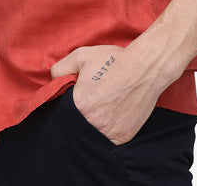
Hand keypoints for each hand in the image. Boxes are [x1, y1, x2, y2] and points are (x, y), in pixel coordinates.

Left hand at [51, 43, 165, 145]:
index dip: (65, 107)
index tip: (73, 100)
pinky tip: (110, 116)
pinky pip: (108, 141)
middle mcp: (92, 122)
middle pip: (75, 126)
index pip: (61, 114)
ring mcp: (108, 133)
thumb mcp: (81, 56)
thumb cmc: (113, 60)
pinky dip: (107, 132)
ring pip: (91, 136)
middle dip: (78, 117)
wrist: (145, 68)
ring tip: (100, 110)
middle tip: (88, 104)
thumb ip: (60, 69)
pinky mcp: (122, 137)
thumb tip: (52, 81)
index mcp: (79, 105)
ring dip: (92, 126)